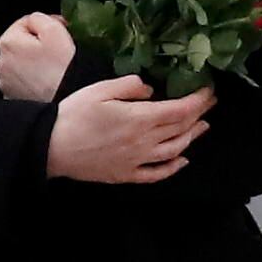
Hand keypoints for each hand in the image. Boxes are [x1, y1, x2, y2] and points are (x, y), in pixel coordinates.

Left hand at [0, 12, 72, 103]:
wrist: (66, 107)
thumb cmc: (62, 69)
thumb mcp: (55, 31)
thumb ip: (40, 18)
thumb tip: (36, 21)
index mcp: (8, 42)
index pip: (25, 22)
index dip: (47, 23)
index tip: (62, 31)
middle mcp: (1, 63)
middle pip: (22, 44)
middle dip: (38, 44)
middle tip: (59, 51)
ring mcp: (5, 84)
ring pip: (22, 64)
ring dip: (35, 63)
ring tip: (54, 69)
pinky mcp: (13, 99)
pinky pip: (24, 82)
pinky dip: (34, 80)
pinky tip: (47, 83)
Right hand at [47, 74, 212, 185]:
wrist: (52, 147)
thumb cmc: (74, 114)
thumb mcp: (101, 89)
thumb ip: (130, 86)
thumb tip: (151, 90)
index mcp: (140, 118)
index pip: (180, 110)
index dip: (199, 100)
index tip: (209, 91)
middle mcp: (144, 142)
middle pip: (180, 129)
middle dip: (199, 115)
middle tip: (210, 104)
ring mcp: (137, 161)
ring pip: (174, 151)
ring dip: (192, 138)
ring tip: (202, 127)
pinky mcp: (126, 175)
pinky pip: (157, 175)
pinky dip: (173, 168)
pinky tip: (182, 161)